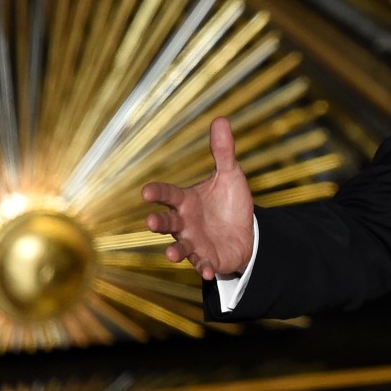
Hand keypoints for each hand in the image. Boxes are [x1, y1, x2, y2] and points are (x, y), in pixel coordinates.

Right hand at [142, 117, 254, 280]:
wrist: (244, 231)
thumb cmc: (229, 202)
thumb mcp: (230, 175)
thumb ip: (223, 152)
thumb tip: (221, 119)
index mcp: (186, 201)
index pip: (168, 195)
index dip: (157, 192)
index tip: (146, 191)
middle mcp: (184, 223)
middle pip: (167, 223)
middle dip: (158, 223)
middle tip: (151, 222)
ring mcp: (193, 242)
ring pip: (179, 247)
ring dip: (174, 251)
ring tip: (172, 255)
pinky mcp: (206, 258)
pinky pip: (203, 264)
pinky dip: (204, 268)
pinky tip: (209, 271)